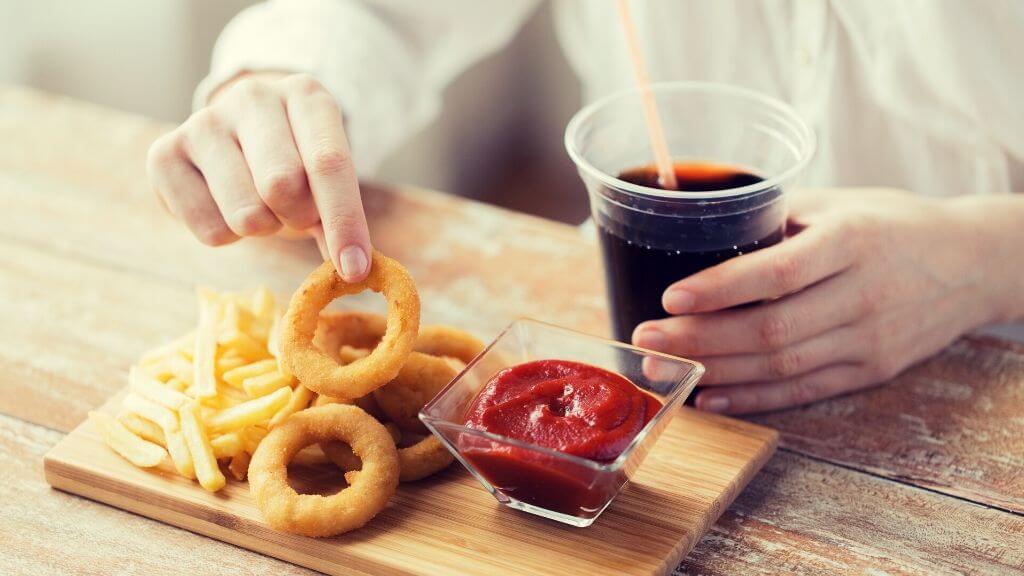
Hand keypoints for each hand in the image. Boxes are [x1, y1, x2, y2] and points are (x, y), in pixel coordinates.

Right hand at [147, 72, 371, 280]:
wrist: (237, 136)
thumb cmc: (294, 160)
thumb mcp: (325, 176)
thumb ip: (339, 215)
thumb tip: (352, 268)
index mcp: (306, 95)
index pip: (329, 163)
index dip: (344, 222)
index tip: (355, 270)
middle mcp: (253, 96)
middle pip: (282, 186)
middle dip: (297, 217)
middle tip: (295, 212)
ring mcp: (203, 121)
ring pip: (246, 214)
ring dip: (262, 228)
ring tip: (260, 205)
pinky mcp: (164, 153)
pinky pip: (209, 230)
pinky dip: (227, 236)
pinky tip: (225, 205)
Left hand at [633, 188, 1019, 414]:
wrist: (973, 263)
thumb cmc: (893, 223)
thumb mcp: (838, 204)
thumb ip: (775, 218)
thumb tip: (697, 227)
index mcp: (851, 242)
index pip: (777, 272)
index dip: (720, 289)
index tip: (670, 297)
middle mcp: (862, 295)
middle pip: (770, 329)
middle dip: (699, 339)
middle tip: (645, 341)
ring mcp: (869, 340)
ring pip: (780, 367)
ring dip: (715, 372)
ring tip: (664, 370)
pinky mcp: (872, 371)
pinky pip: (804, 391)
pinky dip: (753, 398)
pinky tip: (711, 396)